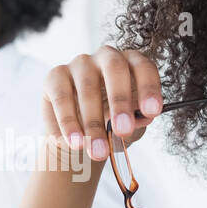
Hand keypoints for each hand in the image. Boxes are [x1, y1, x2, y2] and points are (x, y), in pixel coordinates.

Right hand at [41, 44, 164, 161]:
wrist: (81, 137)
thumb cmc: (112, 124)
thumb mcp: (130, 124)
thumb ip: (137, 120)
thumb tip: (140, 119)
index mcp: (132, 63)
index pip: (143, 67)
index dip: (149, 88)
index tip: (152, 112)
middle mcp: (106, 57)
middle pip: (114, 68)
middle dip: (120, 101)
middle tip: (123, 131)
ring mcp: (79, 64)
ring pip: (86, 87)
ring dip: (93, 122)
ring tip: (97, 150)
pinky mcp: (54, 77)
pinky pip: (60, 97)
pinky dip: (67, 123)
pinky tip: (74, 143)